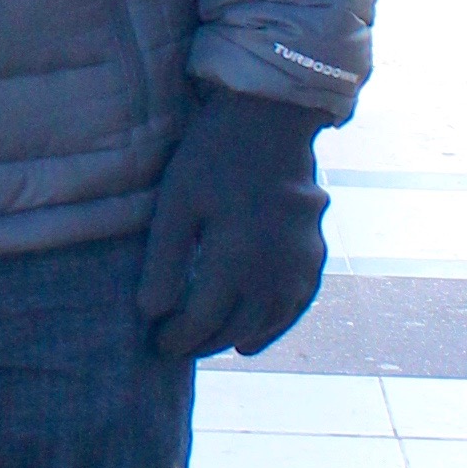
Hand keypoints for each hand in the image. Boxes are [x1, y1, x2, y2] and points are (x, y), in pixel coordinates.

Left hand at [137, 88, 328, 357]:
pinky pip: (296, 306)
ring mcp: (299, 266)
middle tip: (176, 346)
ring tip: (209, 344)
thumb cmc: (215, 155)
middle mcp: (272, 272)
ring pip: (267, 323)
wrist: (273, 121)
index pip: (201, 320)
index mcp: (234, 260)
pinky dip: (273, 326)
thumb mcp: (177, 202)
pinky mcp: (315, 255)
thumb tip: (151, 312)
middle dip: (203, 343)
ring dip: (236, 339)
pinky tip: (253, 336)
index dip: (178, 338)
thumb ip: (165, 260)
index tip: (158, 344)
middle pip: (234, 328)